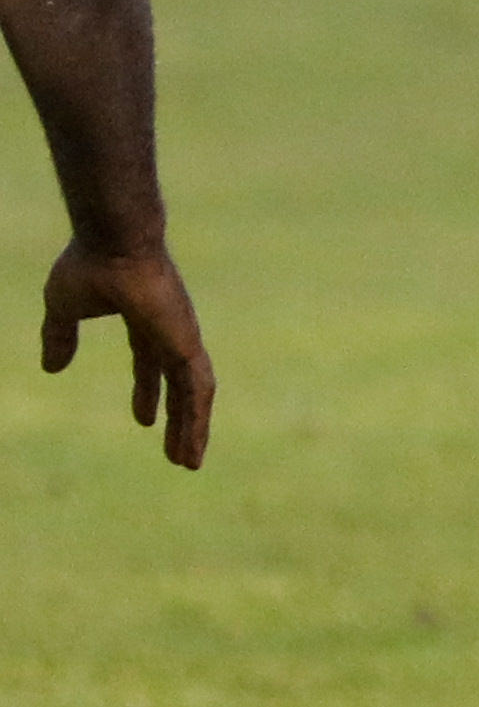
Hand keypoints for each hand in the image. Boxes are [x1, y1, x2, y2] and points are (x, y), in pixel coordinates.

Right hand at [42, 240, 211, 468]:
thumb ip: (59, 336)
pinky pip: (198, 389)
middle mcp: (169, 332)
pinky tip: (196, 442)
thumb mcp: (63, 307)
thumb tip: (51, 368)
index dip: (147, 393)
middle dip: (178, 419)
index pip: (150, 364)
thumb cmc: (90, 265)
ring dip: (193, 428)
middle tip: (178, 452)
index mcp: (144, 321)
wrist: (114, 244)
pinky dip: (199, 417)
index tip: (143, 420)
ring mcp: (182, 338)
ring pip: (194, 394)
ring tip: (189, 462)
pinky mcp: (187, 344)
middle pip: (178, 385)